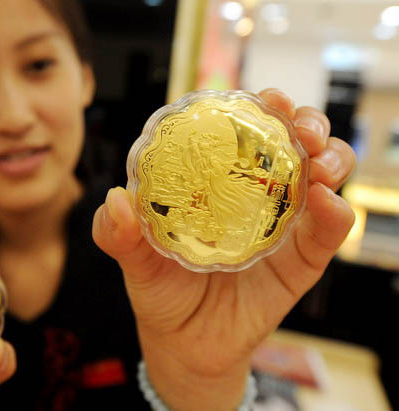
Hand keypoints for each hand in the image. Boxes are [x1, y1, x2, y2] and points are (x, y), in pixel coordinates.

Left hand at [92, 88, 355, 410]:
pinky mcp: (303, 260)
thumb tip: (116, 198)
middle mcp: (255, 194)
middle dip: (305, 123)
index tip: (262, 100)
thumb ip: (117, 233)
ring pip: (322, 175)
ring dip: (331, 157)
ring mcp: (284, 224)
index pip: (243, 132)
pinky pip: (328, 231)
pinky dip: (335, 213)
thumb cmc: (161, 291)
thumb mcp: (135, 261)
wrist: (186, 345)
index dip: (257, 108)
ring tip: (319, 161)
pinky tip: (326, 202)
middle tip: (300, 127)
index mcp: (216, 182)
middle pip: (292, 143)